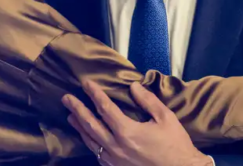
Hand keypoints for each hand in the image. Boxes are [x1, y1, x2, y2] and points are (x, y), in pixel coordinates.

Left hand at [61, 80, 212, 165]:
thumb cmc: (176, 145)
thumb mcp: (166, 118)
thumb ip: (148, 101)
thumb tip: (133, 86)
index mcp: (127, 132)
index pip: (105, 108)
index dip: (94, 94)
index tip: (86, 83)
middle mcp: (116, 147)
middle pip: (90, 125)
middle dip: (77, 109)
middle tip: (66, 98)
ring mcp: (114, 160)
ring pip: (90, 142)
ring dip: (79, 127)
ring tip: (71, 116)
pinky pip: (97, 155)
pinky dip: (90, 144)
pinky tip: (88, 138)